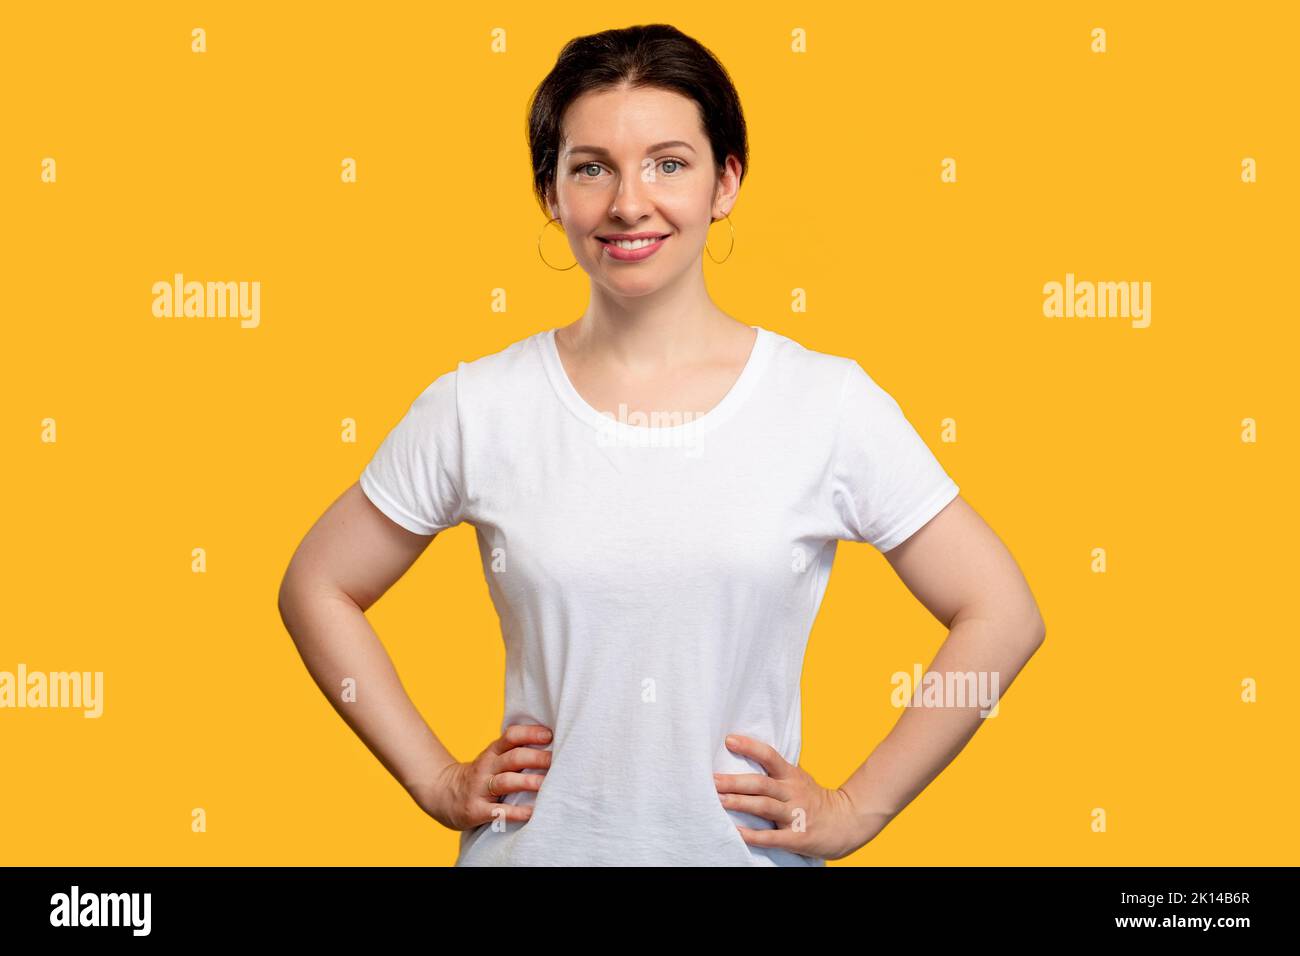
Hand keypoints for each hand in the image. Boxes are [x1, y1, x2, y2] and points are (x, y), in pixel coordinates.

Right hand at [423, 724, 552, 830]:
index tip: (550, 736)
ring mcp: (480, 788)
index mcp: (492, 752)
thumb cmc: (479, 776)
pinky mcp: (476, 810)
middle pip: (513, 758)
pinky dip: (515, 813)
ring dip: (527, 782)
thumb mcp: (492, 759)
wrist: (441, 794)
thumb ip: (514, 752)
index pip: (511, 736)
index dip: (530, 733)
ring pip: (506, 782)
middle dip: (536, 758)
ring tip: (546, 785)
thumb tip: (551, 745)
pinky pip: (497, 811)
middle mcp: (486, 767)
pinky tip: (531, 813)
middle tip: (556, 761)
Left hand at [714, 734, 862, 860]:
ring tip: (719, 801)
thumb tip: (743, 758)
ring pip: (764, 807)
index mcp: (791, 776)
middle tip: (712, 780)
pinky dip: (754, 836)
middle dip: (735, 782)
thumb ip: (776, 772)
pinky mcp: (798, 837)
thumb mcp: (798, 779)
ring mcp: (796, 814)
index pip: (769, 756)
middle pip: (761, 784)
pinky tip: (737, 833)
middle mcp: (793, 792)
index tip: (729, 740)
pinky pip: (773, 837)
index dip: (750, 747)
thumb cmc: (815, 800)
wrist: (848, 822)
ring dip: (740, 803)